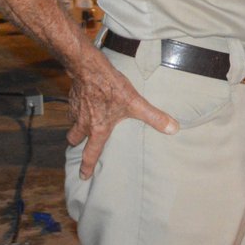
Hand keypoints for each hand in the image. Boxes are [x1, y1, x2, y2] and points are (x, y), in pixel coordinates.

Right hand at [66, 52, 178, 178]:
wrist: (89, 69)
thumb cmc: (111, 88)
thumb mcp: (136, 104)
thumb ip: (154, 117)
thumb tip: (173, 129)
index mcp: (98, 129)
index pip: (90, 153)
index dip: (87, 166)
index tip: (83, 176)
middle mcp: (83, 123)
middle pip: (74, 139)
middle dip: (77, 143)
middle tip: (80, 144)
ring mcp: (75, 110)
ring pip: (72, 123)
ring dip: (76, 125)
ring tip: (84, 122)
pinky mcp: (72, 97)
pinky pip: (72, 108)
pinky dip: (77, 109)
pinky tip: (85, 102)